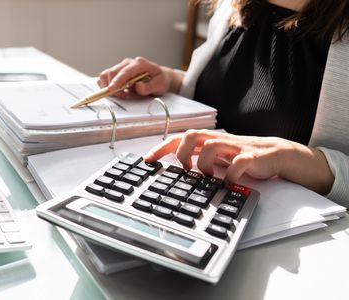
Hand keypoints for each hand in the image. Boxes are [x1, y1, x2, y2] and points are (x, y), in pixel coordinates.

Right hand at [97, 57, 182, 97]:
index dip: (116, 81)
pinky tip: (117, 90)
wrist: (160, 77)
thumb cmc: (160, 80)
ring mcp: (122, 67)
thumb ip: (149, 87)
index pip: (124, 72)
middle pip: (112, 72)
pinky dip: (107, 85)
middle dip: (113, 87)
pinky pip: (106, 77)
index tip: (111, 89)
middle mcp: (129, 63)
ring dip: (109, 86)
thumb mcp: (159, 85)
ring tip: (121, 93)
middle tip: (122, 96)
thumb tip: (138, 87)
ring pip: (107, 74)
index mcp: (139, 64)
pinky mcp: (118, 72)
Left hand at [144, 129, 333, 193]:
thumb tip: (175, 166)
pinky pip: (239, 163)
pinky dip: (231, 175)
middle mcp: (219, 140)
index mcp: (208, 140)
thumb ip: (198, 157)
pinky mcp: (251, 157)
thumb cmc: (241, 156)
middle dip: (182, 152)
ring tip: (208, 177)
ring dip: (205, 164)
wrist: (274, 154)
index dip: (162, 147)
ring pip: (212, 146)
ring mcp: (235, 147)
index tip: (148, 160)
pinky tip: (230, 183)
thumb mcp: (215, 156)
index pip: (180, 138)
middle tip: (185, 168)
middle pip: (193, 135)